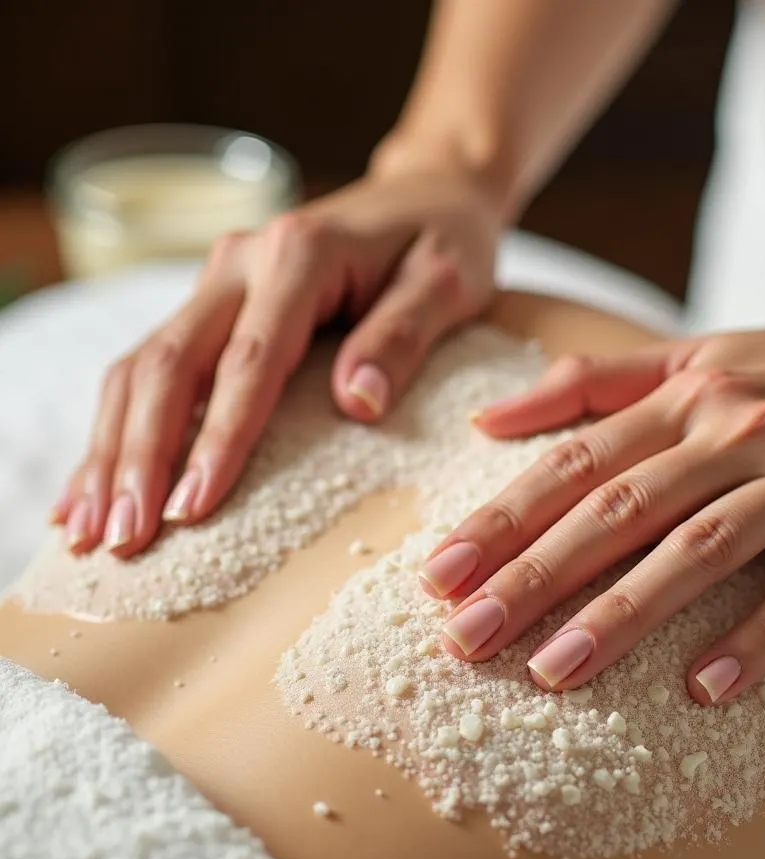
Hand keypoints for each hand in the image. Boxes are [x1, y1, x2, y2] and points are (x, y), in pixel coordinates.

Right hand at [50, 163, 500, 556]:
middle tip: (124, 536)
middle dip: (140, 455)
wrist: (427, 191)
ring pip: (142, 365)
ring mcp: (220, 279)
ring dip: (112, 447)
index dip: (217, 438)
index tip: (192, 507)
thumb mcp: (447, 283)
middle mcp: (243, 260)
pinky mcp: (214, 301)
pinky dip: (120, 424)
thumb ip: (403, 336)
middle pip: (170, 363)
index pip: (249, 360)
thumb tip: (358, 404)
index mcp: (300, 253)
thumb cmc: (446, 241)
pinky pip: (151, 364)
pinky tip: (97, 481)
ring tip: (91, 526)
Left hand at [420, 303, 764, 703]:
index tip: (438, 575)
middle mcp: (734, 433)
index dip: (501, 519)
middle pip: (618, 510)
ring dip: (623, 614)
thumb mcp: (692, 356)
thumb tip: (487, 417)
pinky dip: (758, 637)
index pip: (574, 464)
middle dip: (534, 577)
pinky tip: (705, 689)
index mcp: (684, 397)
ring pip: (699, 550)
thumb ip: (588, 383)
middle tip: (466, 638)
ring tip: (553, 673)